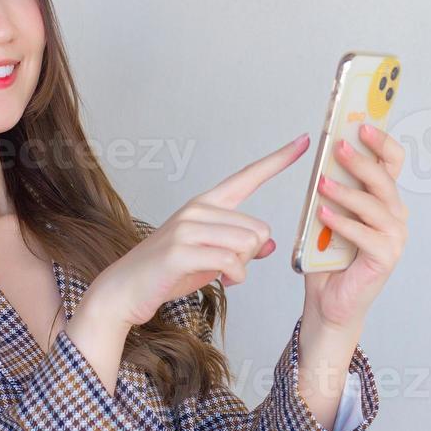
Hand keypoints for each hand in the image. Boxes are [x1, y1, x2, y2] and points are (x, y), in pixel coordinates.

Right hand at [86, 133, 311, 328]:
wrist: (125, 290)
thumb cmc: (168, 272)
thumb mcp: (210, 258)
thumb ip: (240, 248)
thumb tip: (269, 245)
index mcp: (206, 204)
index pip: (248, 176)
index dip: (279, 159)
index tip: (305, 140)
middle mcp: (198, 208)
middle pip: (259, 229)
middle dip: (251, 256)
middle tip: (226, 267)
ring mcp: (187, 227)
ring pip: (248, 244)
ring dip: (241, 268)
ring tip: (218, 273)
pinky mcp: (181, 250)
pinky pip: (232, 262)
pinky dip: (235, 277)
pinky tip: (223, 282)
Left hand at [302, 122, 408, 331]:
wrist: (328, 301)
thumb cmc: (328, 257)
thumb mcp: (326, 213)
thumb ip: (330, 188)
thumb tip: (322, 158)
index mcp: (384, 199)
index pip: (392, 161)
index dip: (381, 141)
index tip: (362, 124)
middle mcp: (395, 215)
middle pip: (384, 179)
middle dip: (361, 160)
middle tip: (339, 147)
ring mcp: (394, 237)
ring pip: (373, 205)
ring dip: (346, 192)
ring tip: (322, 184)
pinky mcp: (385, 258)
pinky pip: (364, 234)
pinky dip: (343, 223)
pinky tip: (323, 215)